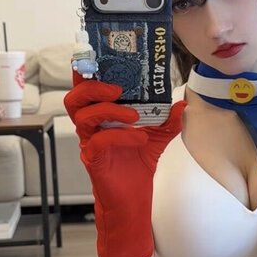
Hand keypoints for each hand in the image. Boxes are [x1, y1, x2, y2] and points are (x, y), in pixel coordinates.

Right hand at [65, 75, 185, 256]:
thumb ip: (168, 120)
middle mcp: (90, 126)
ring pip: (82, 116)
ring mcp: (89, 142)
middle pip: (75, 98)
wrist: (134, 198)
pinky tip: (139, 139)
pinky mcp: (92, 160)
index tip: (100, 58)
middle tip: (117, 88)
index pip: (87, 88)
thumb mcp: (159, 138)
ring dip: (108, 110)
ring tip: (133, 115)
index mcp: (101, 115)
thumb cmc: (138, 164)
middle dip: (93, 87)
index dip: (87, 72)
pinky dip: (119, 136)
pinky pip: (97, 142)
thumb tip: (182, 102)